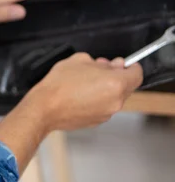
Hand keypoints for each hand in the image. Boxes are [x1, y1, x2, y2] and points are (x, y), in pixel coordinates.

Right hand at [23, 53, 143, 132]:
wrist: (44, 108)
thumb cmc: (59, 85)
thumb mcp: (79, 60)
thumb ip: (99, 62)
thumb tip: (107, 66)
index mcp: (116, 84)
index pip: (137, 75)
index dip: (131, 67)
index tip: (125, 64)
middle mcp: (115, 101)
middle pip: (126, 86)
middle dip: (116, 76)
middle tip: (100, 69)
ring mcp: (107, 113)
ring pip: (113, 97)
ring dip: (105, 88)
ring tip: (85, 82)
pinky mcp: (97, 121)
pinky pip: (103, 106)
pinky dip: (97, 100)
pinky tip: (80, 94)